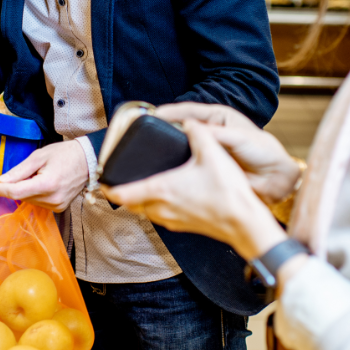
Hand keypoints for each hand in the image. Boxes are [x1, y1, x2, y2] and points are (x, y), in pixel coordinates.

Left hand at [0, 140, 88, 212]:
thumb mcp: (39, 156)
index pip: (16, 193)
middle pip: (22, 197)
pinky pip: (39, 203)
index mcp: (47, 184)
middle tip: (27, 172)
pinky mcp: (59, 208)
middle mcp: (52, 199)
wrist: (88, 160)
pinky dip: (36, 194)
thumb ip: (19, 171)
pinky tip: (45, 183)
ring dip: (27, 190)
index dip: (1, 189)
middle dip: (17, 186)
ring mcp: (57, 206)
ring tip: (40, 175)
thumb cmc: (64, 154)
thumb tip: (1, 180)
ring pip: (29, 201)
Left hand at [101, 120, 286, 261]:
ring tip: (141, 185)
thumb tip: (189, 122)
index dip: (108, 188)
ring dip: (139, 201)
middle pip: (131, 204)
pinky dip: (155, 206)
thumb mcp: (212, 153)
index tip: (103, 180)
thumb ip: (198, 132)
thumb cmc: (228, 192)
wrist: (245, 223)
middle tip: (120, 180)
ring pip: (145, 212)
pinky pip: (160, 216)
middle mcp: (162, 207)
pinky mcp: (184, 226)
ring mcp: (173, 219)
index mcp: (162, 189)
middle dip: (123, 193)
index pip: (123, 194)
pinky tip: (167, 195)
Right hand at [155, 103, 300, 204]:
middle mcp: (209, 133)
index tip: (152, 115)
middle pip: (181, 130)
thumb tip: (190, 130)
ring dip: (169, 152)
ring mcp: (207, 152)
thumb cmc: (264, 151)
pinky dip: (177, 169)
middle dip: (164, 132)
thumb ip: (216, 134)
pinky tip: (166, 173)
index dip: (169, 113)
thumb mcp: (239, 137)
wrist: (276, 178)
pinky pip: (187, 167)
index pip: (187, 111)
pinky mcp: (207, 169)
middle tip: (145, 135)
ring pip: (182, 149)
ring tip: (150, 155)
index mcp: (216, 118)